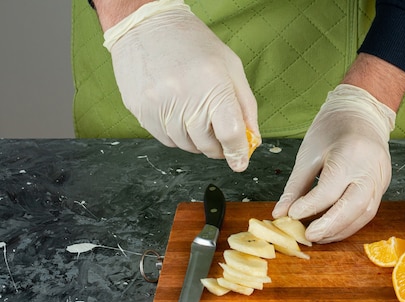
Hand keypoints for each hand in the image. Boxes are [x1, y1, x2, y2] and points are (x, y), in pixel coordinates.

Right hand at [102, 1, 258, 171]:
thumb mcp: (231, 68)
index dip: (237, 152)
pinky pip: (166, 140)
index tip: (239, 161)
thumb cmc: (193, 44)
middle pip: (208, 145)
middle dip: (219, 147)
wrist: (146, 25)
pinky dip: (178, 135)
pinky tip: (179, 114)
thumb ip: (245, 107)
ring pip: (186, 146)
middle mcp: (184, 98)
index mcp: (212, 85)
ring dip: (197, 141)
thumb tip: (251, 139)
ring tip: (197, 117)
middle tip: (220, 135)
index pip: (230, 134)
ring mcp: (159, 107)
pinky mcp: (141, 112)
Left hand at [272, 84, 395, 242]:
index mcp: (350, 154)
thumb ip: (296, 187)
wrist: (361, 112)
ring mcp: (381, 178)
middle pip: (353, 207)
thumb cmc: (332, 129)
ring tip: (319, 236)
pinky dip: (350, 223)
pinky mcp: (383, 186)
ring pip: (365, 214)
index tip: (291, 216)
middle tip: (308, 236)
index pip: (329, 190)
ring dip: (341, 230)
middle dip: (329, 226)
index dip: (309, 207)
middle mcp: (370, 168)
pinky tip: (333, 228)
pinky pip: (369, 211)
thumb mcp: (308, 154)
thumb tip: (281, 213)